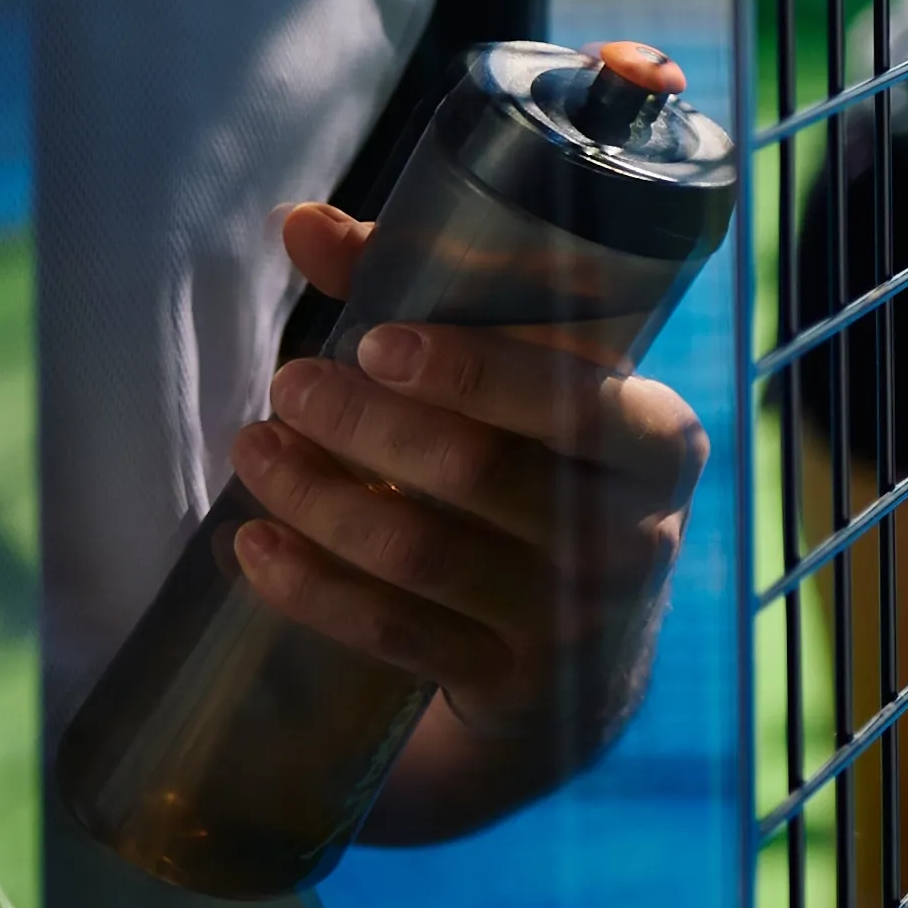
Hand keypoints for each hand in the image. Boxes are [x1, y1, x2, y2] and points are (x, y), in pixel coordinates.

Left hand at [230, 203, 709, 779]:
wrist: (584, 659)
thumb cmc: (542, 478)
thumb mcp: (530, 397)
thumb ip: (421, 300)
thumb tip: (298, 222)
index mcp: (657, 441)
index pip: (574, 399)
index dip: (473, 370)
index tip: (371, 338)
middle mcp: (634, 532)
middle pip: (481, 471)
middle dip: (367, 426)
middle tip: (286, 385)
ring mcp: (576, 617)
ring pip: (424, 553)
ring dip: (319, 499)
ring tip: (253, 450)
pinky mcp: (514, 685)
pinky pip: (395, 634)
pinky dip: (311, 588)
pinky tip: (250, 546)